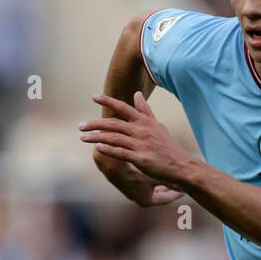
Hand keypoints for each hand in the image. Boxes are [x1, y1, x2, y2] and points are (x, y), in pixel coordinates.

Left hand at [80, 92, 194, 193]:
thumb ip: (145, 110)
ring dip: (96, 136)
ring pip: (113, 137)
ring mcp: (141, 144)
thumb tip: (137, 94)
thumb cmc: (167, 146)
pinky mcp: (140, 159)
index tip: (94, 97)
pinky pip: (120, 152)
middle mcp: (141, 130)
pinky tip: (97, 147)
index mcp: (144, 121)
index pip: (123, 107)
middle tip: (80, 126)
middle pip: (114, 123)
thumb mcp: (157, 125)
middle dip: (95, 124)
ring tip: (83, 137)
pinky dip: (108, 149)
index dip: (108, 101)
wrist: (180, 165)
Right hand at [90, 150, 184, 207]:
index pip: (167, 199)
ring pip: (153, 188)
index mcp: (147, 201)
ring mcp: (133, 193)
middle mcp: (139, 199)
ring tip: (170, 175)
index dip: (177, 193)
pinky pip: (146, 183)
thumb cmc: (135, 170)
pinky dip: (153, 178)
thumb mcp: (155, 176)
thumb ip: (168, 180)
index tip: (185, 189)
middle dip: (170, 188)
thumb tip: (184, 183)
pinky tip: (158, 170)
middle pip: (161, 195)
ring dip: (162, 182)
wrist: (111, 163)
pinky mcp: (128, 184)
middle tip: (180, 182)